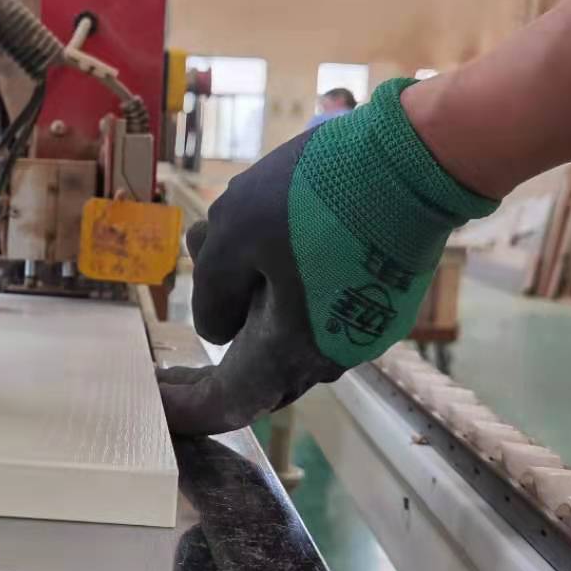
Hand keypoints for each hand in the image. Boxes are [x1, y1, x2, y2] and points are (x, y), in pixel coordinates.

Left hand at [158, 79, 496, 435]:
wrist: (415, 160)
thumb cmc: (314, 194)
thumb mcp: (231, 231)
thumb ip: (210, 291)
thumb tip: (216, 329)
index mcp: (289, 350)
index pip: (227, 405)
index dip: (186, 410)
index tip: (155, 404)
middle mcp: (329, 355)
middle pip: (257, 380)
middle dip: (210, 376)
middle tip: (171, 371)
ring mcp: (359, 329)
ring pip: (284, 342)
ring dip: (242, 314)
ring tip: (207, 248)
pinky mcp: (377, 300)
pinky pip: (314, 316)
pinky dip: (276, 296)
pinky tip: (257, 243)